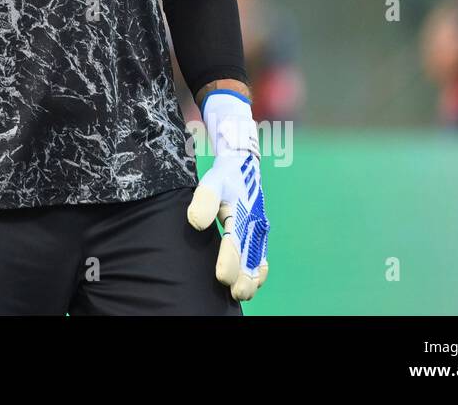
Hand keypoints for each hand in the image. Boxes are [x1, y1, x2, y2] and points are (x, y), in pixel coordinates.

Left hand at [187, 91, 269, 300]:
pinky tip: (252, 284)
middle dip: (243, 277)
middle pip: (250, 256)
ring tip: (241, 294)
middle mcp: (255, 224)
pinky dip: (259, 271)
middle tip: (234, 293)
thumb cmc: (224, 176)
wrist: (243, 164)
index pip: (235, 242)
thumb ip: (203, 201)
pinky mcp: (259, 232)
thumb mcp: (211, 182)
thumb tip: (195, 224)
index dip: (229, 261)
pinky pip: (262, 255)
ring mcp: (259, 229)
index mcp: (242, 213)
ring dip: (252, 278)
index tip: (220, 277)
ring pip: (258, 259)